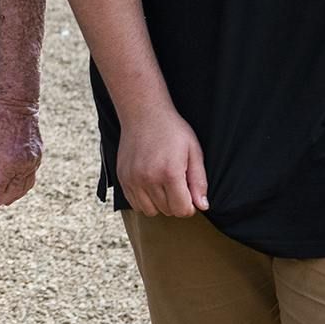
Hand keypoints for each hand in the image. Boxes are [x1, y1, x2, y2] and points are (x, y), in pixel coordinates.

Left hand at [0, 96, 42, 206]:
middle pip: (14, 190)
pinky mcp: (39, 154)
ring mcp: (33, 160)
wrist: (19, 102)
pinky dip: (25, 183)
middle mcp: (24, 163)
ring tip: (7, 198)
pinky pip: (32, 175)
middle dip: (4, 197)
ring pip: (26, 185)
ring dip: (16, 194)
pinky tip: (17, 183)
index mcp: (8, 161)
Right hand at [116, 102, 208, 217]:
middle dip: (176, 202)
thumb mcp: (193, 151)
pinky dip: (144, 200)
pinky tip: (150, 184)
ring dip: (159, 203)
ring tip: (162, 185)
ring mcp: (133, 179)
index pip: (182, 210)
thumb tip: (202, 206)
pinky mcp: (122, 177)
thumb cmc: (171, 130)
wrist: (143, 113)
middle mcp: (149, 179)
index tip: (189, 193)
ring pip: (150, 211)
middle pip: (167, 211)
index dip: (190, 205)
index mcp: (169, 173)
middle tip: (177, 183)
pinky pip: (134, 203)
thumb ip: (199, 181)